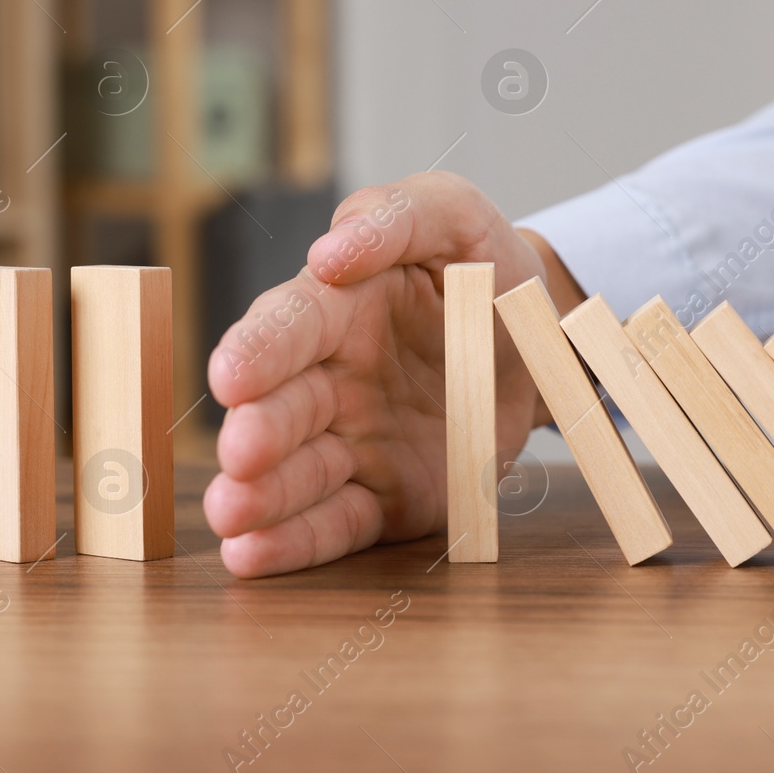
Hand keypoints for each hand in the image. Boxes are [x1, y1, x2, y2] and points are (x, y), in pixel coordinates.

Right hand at [203, 171, 582, 576]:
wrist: (542, 338)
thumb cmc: (484, 264)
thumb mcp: (454, 216)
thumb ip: (394, 217)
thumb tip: (327, 252)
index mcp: (338, 308)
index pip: (290, 326)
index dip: (260, 350)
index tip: (232, 376)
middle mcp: (331, 379)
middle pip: (284, 407)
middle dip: (256, 433)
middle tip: (240, 455)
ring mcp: (354, 443)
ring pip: (297, 473)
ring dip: (261, 497)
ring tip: (231, 516)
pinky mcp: (385, 498)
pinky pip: (338, 522)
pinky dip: (295, 543)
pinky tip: (249, 556)